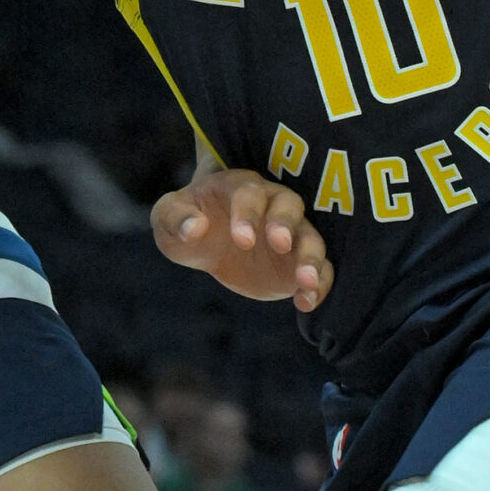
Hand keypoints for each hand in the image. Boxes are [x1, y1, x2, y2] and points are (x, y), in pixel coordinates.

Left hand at [151, 167, 334, 312]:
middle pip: (289, 205)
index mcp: (240, 188)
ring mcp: (290, 233)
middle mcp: (272, 205)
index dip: (248, 214)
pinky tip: (306, 302)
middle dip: (285, 223)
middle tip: (279, 244)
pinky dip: (320, 283)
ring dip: (312, 257)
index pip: (249, 193)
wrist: (210, 237)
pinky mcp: (297, 262)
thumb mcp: (168, 217)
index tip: (241, 240)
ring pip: (311, 236)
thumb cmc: (188, 220)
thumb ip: (175, 217)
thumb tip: (195, 228)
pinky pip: (321, 268)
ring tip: (305, 281)